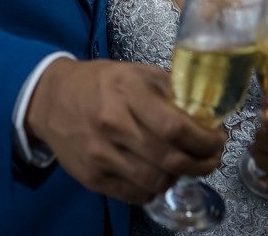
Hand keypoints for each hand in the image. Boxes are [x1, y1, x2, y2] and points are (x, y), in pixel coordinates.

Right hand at [25, 58, 225, 204]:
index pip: (176, 127)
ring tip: (184, 166)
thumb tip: (206, 112)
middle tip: (210, 158)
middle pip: (170, 158)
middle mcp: (112, 124)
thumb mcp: (134, 73)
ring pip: (156, 181)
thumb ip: (169, 90)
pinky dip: (155, 188)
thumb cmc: (98, 83)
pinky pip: (136, 194)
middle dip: (201, 163)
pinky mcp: (92, 177)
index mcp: (126, 92)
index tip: (218, 140)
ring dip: (179, 177)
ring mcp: (100, 154)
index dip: (205, 140)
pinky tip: (158, 174)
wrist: (50, 99)